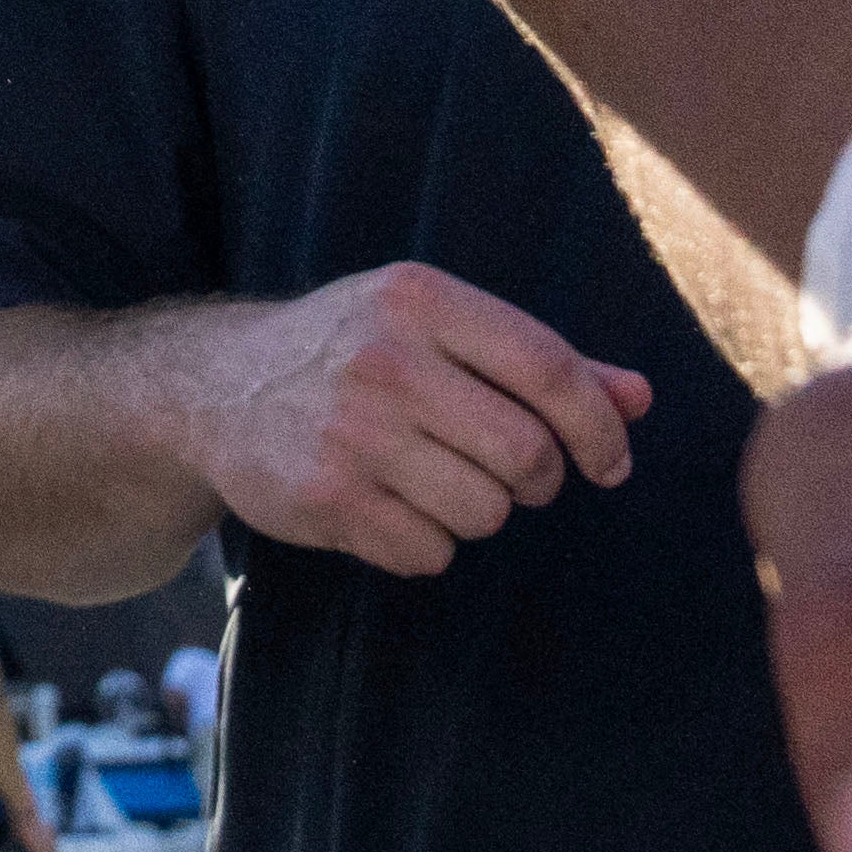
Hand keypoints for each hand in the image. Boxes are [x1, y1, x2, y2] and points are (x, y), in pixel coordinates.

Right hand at [180, 263, 652, 574]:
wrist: (212, 387)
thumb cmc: (349, 352)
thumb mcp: (434, 327)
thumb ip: (538, 360)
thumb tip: (639, 397)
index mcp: (420, 299)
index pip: (549, 368)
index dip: (599, 427)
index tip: (609, 463)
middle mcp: (384, 358)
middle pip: (528, 455)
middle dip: (536, 481)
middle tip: (509, 475)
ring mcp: (350, 430)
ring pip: (484, 512)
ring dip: (476, 512)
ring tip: (431, 482)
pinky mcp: (325, 496)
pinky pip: (430, 552)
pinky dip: (425, 544)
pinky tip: (386, 507)